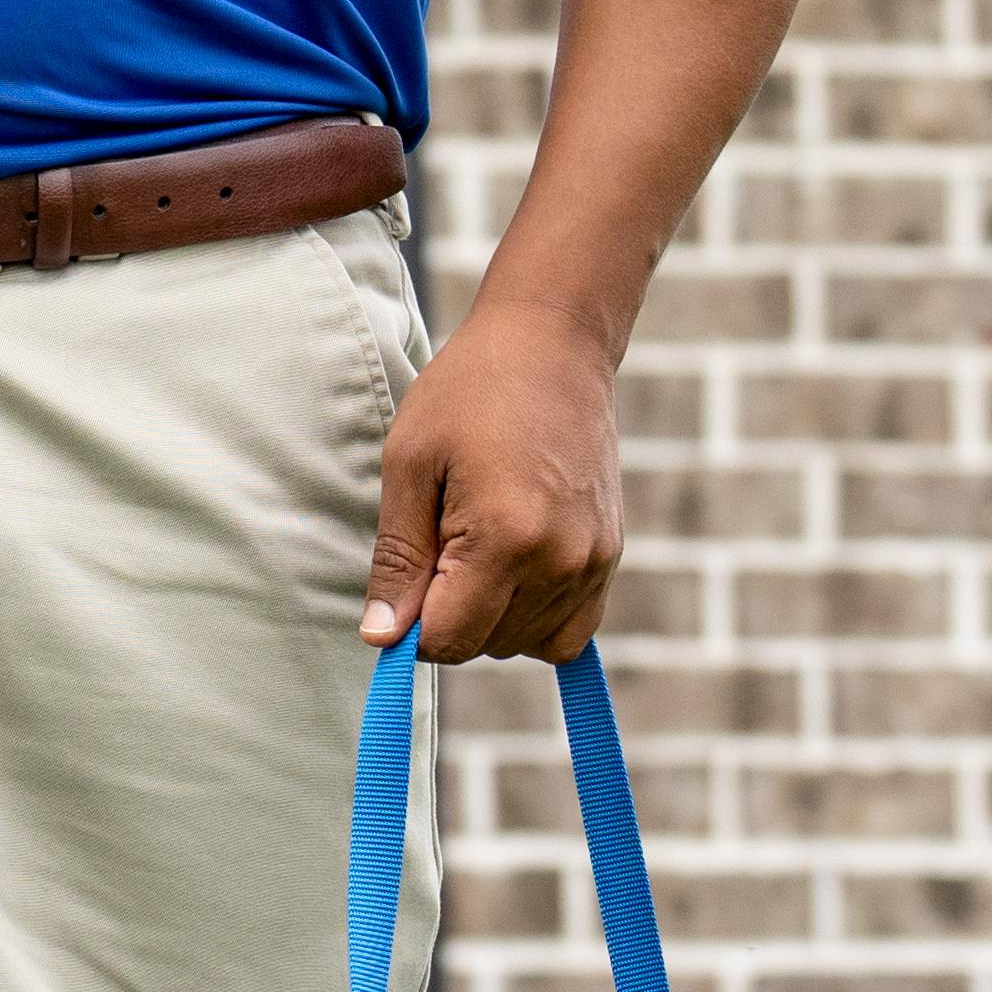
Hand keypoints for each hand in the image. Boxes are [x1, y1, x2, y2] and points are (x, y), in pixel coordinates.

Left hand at [364, 292, 630, 671]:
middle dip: (449, 613)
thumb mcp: (410, 464)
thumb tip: (381, 637)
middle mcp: (561, 561)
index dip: (411, 624)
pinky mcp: (611, 555)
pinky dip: (535, 618)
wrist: (553, 344)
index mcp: (506, 539)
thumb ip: (397, 559)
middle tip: (442, 537)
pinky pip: (570, 630)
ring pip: (526, 644)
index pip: (448, 640)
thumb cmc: (470, 391)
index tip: (406, 575)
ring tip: (477, 540)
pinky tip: (512, 568)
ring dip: (491, 616)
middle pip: (485, 647)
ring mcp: (594, 562)